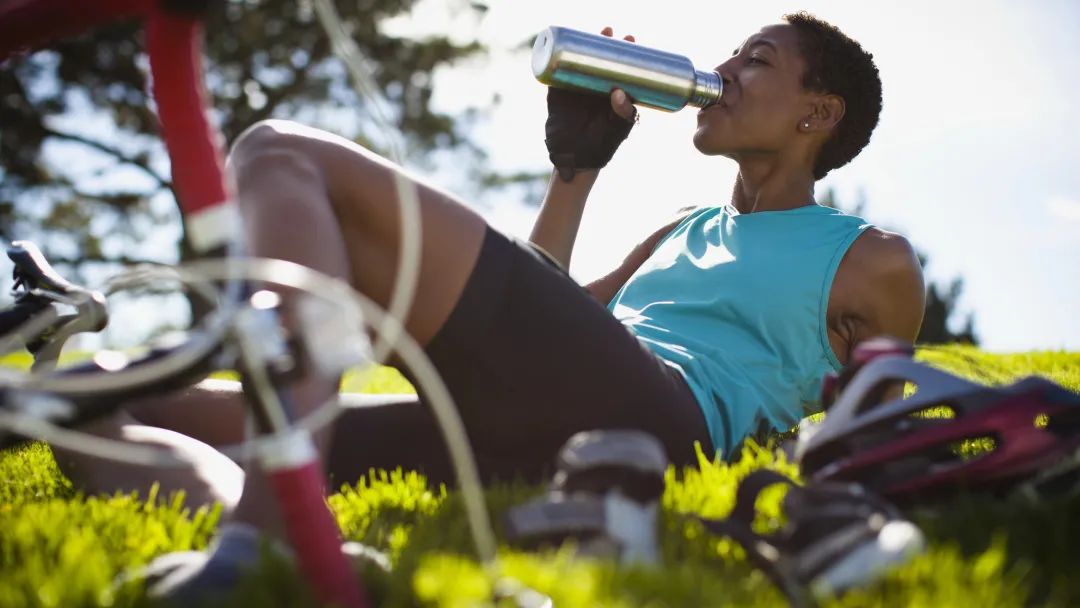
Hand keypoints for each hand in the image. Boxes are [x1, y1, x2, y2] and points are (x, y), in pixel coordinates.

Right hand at [545, 26, 637, 181]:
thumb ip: (623, 113)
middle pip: (599, 60)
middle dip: (604, 45)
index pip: (619, 69)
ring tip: (590, 33)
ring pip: (578, 63)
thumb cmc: (602, 146)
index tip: (631, 40)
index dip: (625, 54)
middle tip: (611, 33)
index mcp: (611, 95)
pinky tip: (559, 47)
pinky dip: (556, 62)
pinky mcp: (558, 97)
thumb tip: (618, 91)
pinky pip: (556, 76)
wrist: (576, 161)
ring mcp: (575, 92)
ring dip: (582, 47)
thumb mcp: (617, 129)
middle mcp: (593, 90)